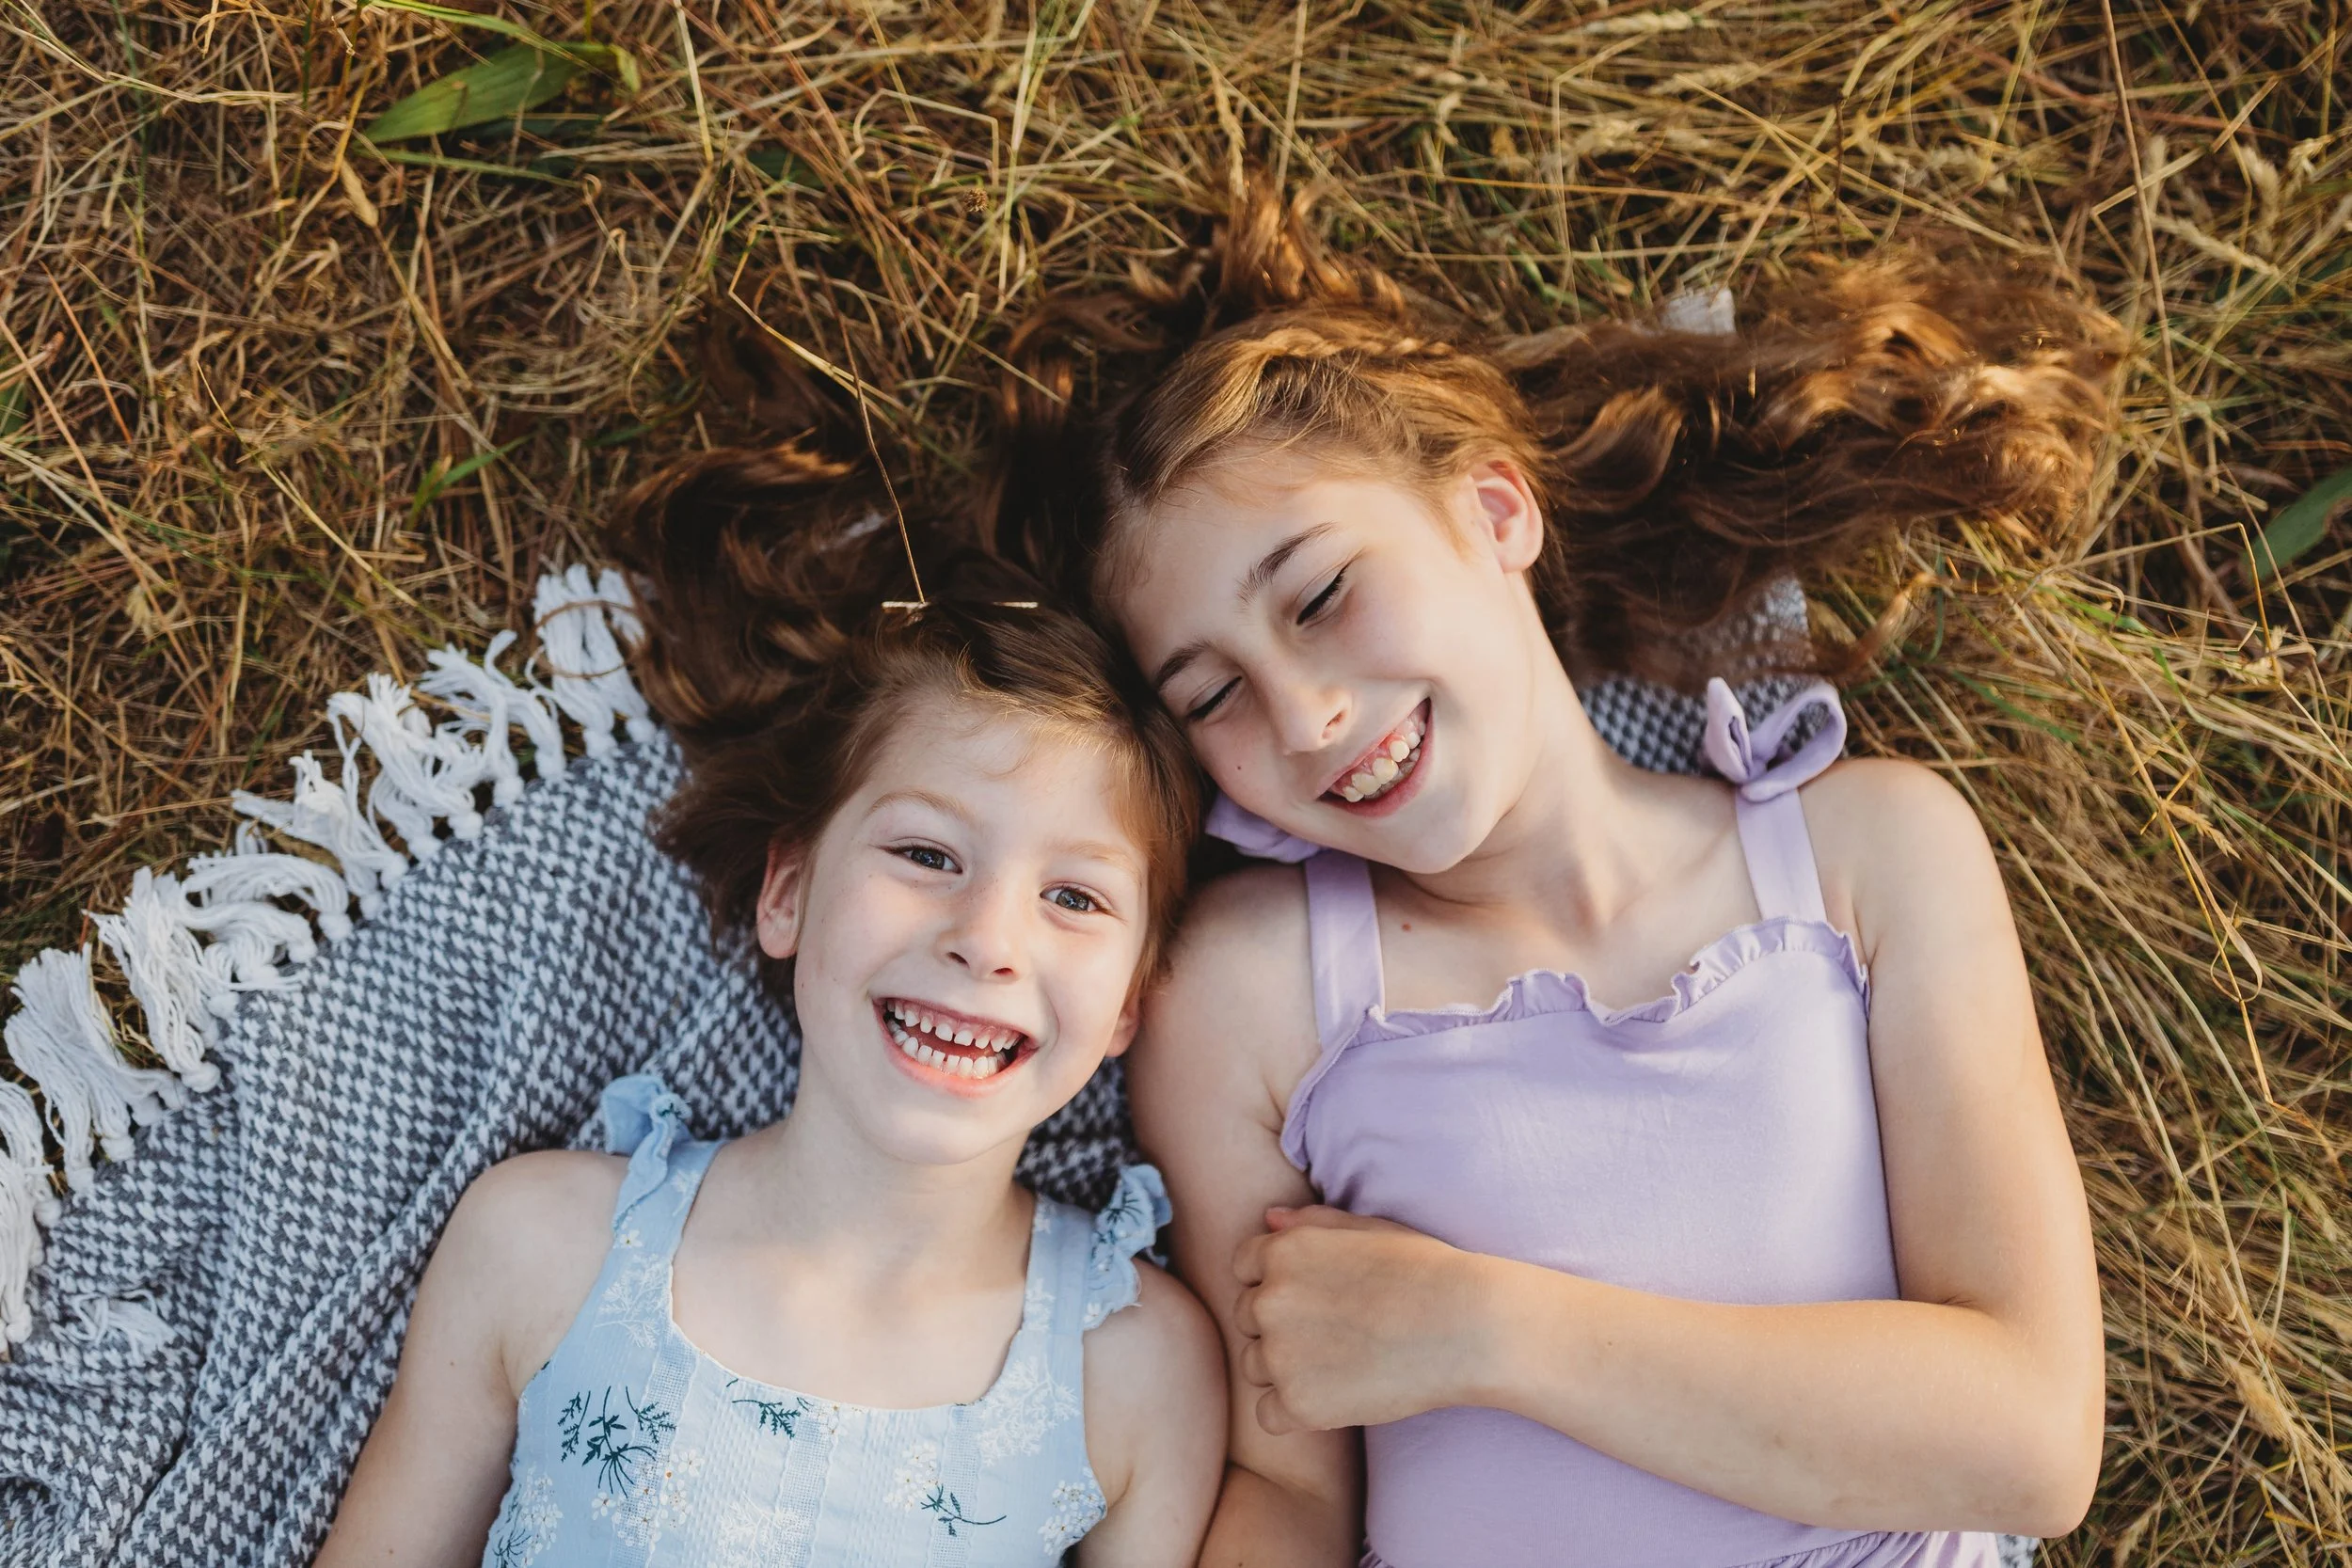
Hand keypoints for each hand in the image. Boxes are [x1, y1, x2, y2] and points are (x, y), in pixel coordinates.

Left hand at [1231, 1205, 1486, 1435]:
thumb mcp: (1368, 1228)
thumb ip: (1311, 1222)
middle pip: (1247, 1319)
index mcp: (1281, 1251)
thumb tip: (1269, 1219)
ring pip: (1256, 1366)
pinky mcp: (1299, 1404)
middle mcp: (1269, 1299)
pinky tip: (1336, 1397)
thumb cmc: (1426, 1271)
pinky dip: (1295, 1412)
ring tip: (1343, 1363)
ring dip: (1286, 1369)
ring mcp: (1280, 1354)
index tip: (1318, 1296)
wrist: (1468, 1326)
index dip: (1279, 1282)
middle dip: (1281, 1325)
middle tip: (1338, 1333)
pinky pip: (1268, 1415)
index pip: (1244, 1267)